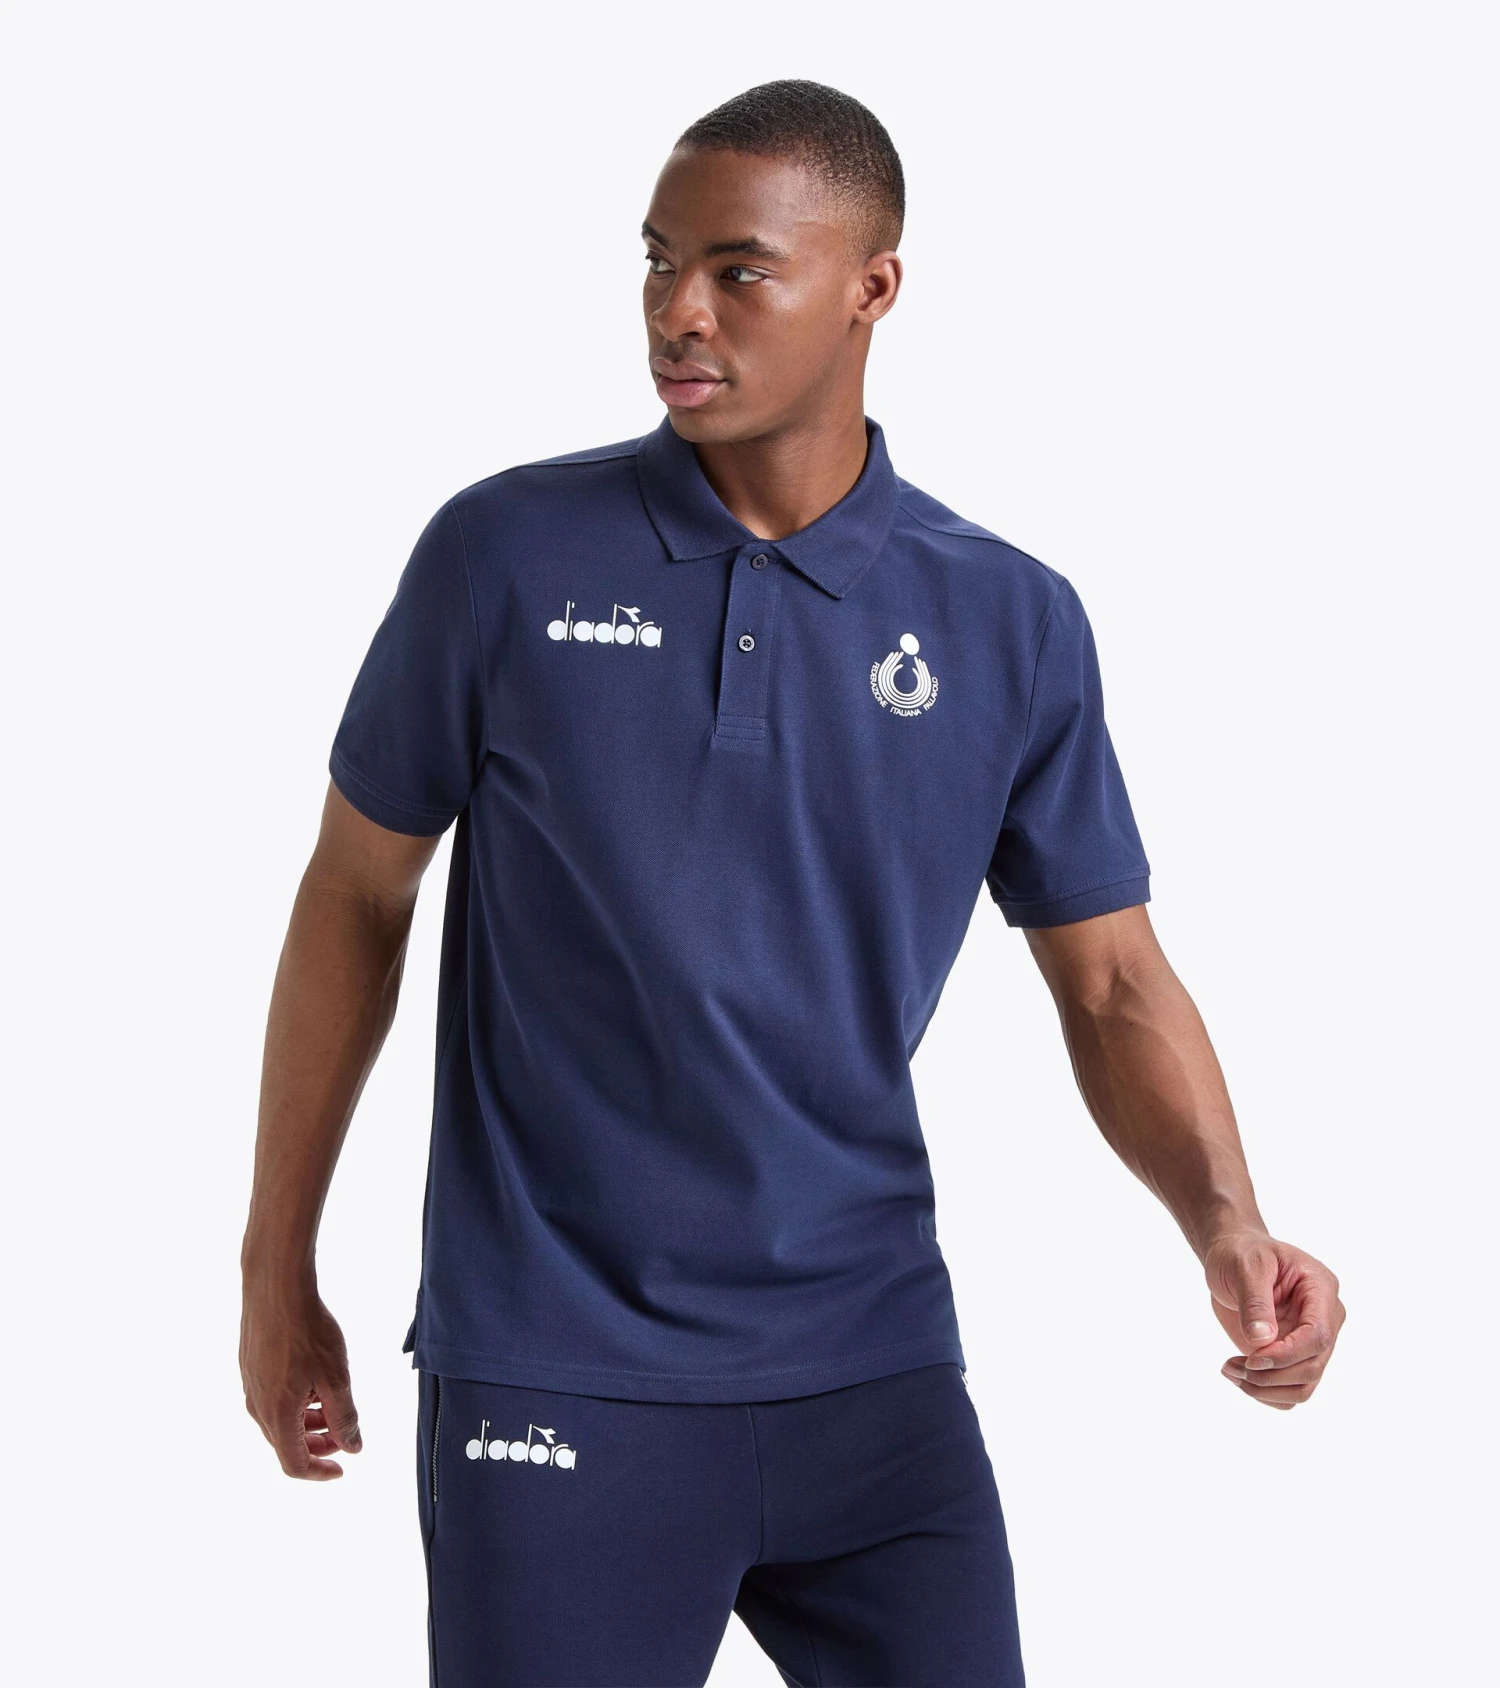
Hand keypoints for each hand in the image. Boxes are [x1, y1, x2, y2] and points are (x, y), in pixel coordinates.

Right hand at [240, 1285, 361, 1477]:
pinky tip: (314, 1384)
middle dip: (317, 1447)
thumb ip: (344, 1417)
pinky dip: (295, 1404)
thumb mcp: (336, 1378)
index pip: (294, 1464)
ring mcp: (250, 1385)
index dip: (319, 1471)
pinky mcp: (250, 1366)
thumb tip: (352, 1447)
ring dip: (307, 1424)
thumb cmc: (307, 1331)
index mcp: (277, 1416)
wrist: (276, 1288)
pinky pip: (272, 1399)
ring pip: (279, 1421)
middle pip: (286, 1444)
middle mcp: (257, 1406)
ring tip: (333, 1409)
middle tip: (344, 1438)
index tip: (342, 1468)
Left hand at [1204, 1231, 1344, 1409]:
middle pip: (1312, 1367)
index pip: (1319, 1335)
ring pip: (1304, 1387)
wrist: (1235, 1257)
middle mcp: (1325, 1319)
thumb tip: (1262, 1341)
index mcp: (1321, 1289)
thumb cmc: (1242, 1253)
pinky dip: (1265, 1393)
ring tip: (1230, 1371)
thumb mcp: (1245, 1266)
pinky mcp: (1295, 1357)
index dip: (1287, 1354)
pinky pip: (1290, 1391)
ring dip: (1265, 1390)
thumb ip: (1254, 1302)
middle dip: (1271, 1376)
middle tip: (1231, 1367)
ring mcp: (1312, 1342)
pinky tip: (1237, 1376)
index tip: (1251, 1359)